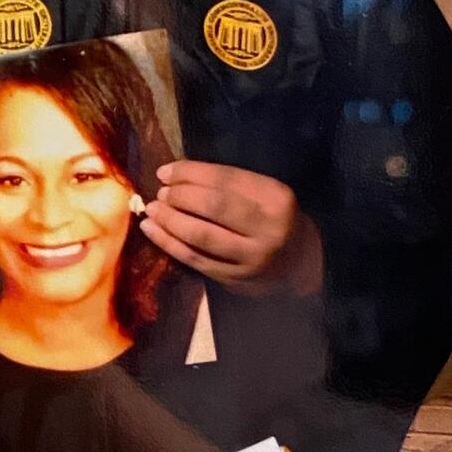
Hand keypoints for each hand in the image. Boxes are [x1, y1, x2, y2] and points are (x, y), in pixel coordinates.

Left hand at [140, 160, 323, 292]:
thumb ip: (229, 184)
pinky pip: (195, 259)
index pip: (226, 179)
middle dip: (180, 197)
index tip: (165, 171)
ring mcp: (251, 258)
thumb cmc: (273, 219)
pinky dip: (168, 244)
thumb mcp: (264, 194)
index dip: (190, 173)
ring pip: (202, 236)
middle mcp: (267, 228)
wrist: (299, 263)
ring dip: (170, 220)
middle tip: (161, 193)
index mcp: (276, 198)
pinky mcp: (235, 279)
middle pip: (214, 207)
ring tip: (152, 209)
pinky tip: (151, 230)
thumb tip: (175, 174)